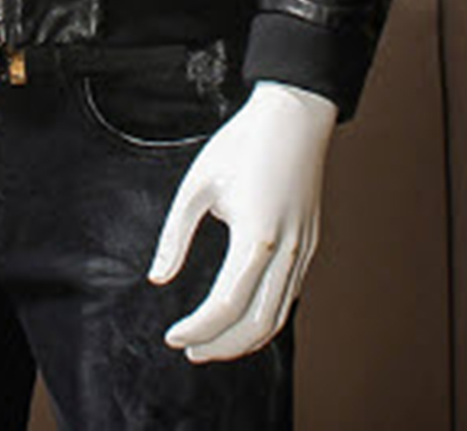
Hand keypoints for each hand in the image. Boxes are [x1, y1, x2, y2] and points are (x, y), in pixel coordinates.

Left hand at [147, 79, 337, 360]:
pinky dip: (265, 319)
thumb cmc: (241, 144)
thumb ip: (175, 236)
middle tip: (189, 350)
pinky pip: (289, 297)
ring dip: (244, 340)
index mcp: (256, 237)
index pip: (225, 306)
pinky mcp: (308, 245)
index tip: (172, 336)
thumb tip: (157, 279)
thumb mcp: (197, 184)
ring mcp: (303, 250)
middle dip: (221, 346)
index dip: (197, 329)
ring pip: (278, 317)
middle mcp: (286, 251)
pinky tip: (239, 316)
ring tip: (211, 342)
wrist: (294, 116)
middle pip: (257, 325)